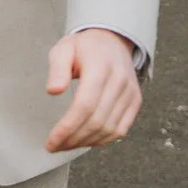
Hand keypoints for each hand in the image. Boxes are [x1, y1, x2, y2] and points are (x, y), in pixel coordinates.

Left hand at [44, 28, 142, 151]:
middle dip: (73, 139)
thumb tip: (53, 91)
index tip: (51, 141)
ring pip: (109, 129)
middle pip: (97, 121)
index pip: (85, 105)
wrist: (112, 40)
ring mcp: (130, 93)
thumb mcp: (63, 48)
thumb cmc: (83, 47)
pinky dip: (102, 140)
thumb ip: (57, 68)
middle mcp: (119, 81)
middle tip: (54, 147)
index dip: (68, 128)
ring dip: (86, 142)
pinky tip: (85, 142)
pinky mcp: (135, 101)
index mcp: (100, 67)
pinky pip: (121, 129)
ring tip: (66, 146)